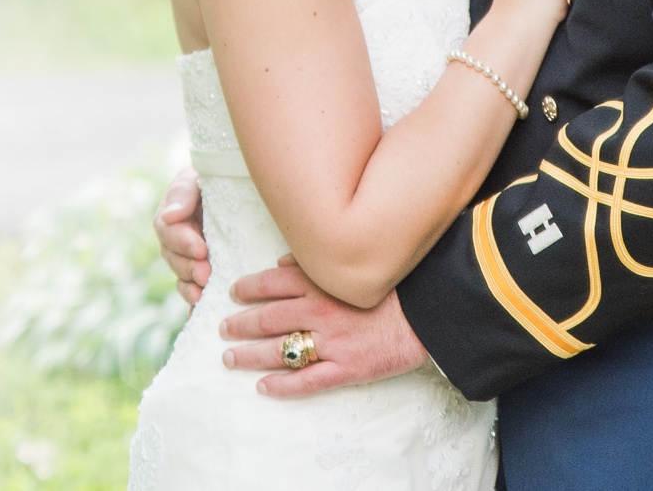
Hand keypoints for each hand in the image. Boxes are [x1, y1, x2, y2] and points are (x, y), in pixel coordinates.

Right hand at [157, 167, 208, 304]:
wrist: (242, 190)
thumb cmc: (220, 179)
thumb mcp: (198, 178)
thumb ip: (183, 194)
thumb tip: (169, 217)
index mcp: (174, 214)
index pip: (168, 230)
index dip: (182, 242)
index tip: (201, 249)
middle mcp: (178, 239)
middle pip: (173, 258)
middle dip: (187, 267)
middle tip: (205, 274)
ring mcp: (191, 258)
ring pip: (182, 277)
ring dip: (189, 287)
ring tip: (202, 294)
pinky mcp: (206, 274)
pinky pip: (194, 292)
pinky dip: (194, 304)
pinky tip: (200, 313)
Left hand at [219, 259, 428, 396]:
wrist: (430, 311)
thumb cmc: (392, 284)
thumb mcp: (351, 265)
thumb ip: (313, 264)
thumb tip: (280, 264)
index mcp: (319, 283)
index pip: (271, 283)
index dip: (247, 288)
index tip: (233, 293)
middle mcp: (319, 311)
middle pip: (267, 318)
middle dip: (240, 324)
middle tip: (223, 328)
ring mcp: (331, 342)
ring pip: (280, 350)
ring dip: (250, 355)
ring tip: (230, 358)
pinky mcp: (347, 368)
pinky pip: (308, 381)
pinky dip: (283, 386)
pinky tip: (263, 388)